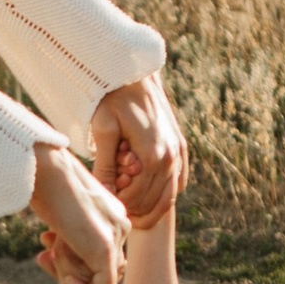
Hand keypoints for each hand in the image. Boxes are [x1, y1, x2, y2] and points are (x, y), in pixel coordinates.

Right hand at [30, 140, 126, 283]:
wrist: (46, 169)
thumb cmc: (45, 181)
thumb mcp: (62, 206)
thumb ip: (69, 226)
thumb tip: (59, 243)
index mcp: (113, 212)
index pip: (108, 250)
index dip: (81, 261)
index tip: (53, 254)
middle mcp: (121, 223)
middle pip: (110, 266)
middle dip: (82, 273)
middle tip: (52, 262)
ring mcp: (116, 236)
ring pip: (105, 276)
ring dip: (79, 279)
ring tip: (55, 261)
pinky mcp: (105, 249)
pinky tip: (63, 279)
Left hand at [91, 75, 185, 226]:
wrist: (134, 74)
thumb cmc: (113, 99)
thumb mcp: (103, 131)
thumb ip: (105, 166)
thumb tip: (105, 195)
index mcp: (153, 155)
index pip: (137, 199)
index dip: (120, 205)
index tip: (105, 200)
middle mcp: (172, 157)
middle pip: (155, 202)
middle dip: (135, 209)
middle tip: (115, 204)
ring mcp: (179, 152)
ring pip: (169, 196)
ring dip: (150, 207)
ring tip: (129, 205)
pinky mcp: (181, 147)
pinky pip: (178, 182)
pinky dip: (164, 193)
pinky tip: (146, 192)